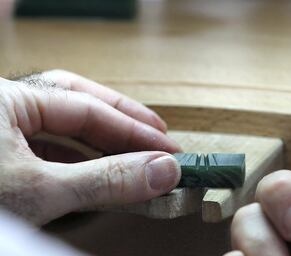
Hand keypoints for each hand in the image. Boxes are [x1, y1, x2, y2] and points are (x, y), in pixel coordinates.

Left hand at [0, 70, 180, 224]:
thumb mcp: (40, 191)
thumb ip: (104, 180)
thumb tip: (160, 171)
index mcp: (8, 98)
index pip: (88, 108)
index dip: (133, 129)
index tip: (167, 148)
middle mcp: (7, 108)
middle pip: (79, 105)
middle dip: (122, 123)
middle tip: (158, 138)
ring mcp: (5, 133)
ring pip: (66, 130)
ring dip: (105, 145)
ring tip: (138, 155)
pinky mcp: (5, 160)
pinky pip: (53, 154)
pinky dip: (82, 164)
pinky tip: (101, 174)